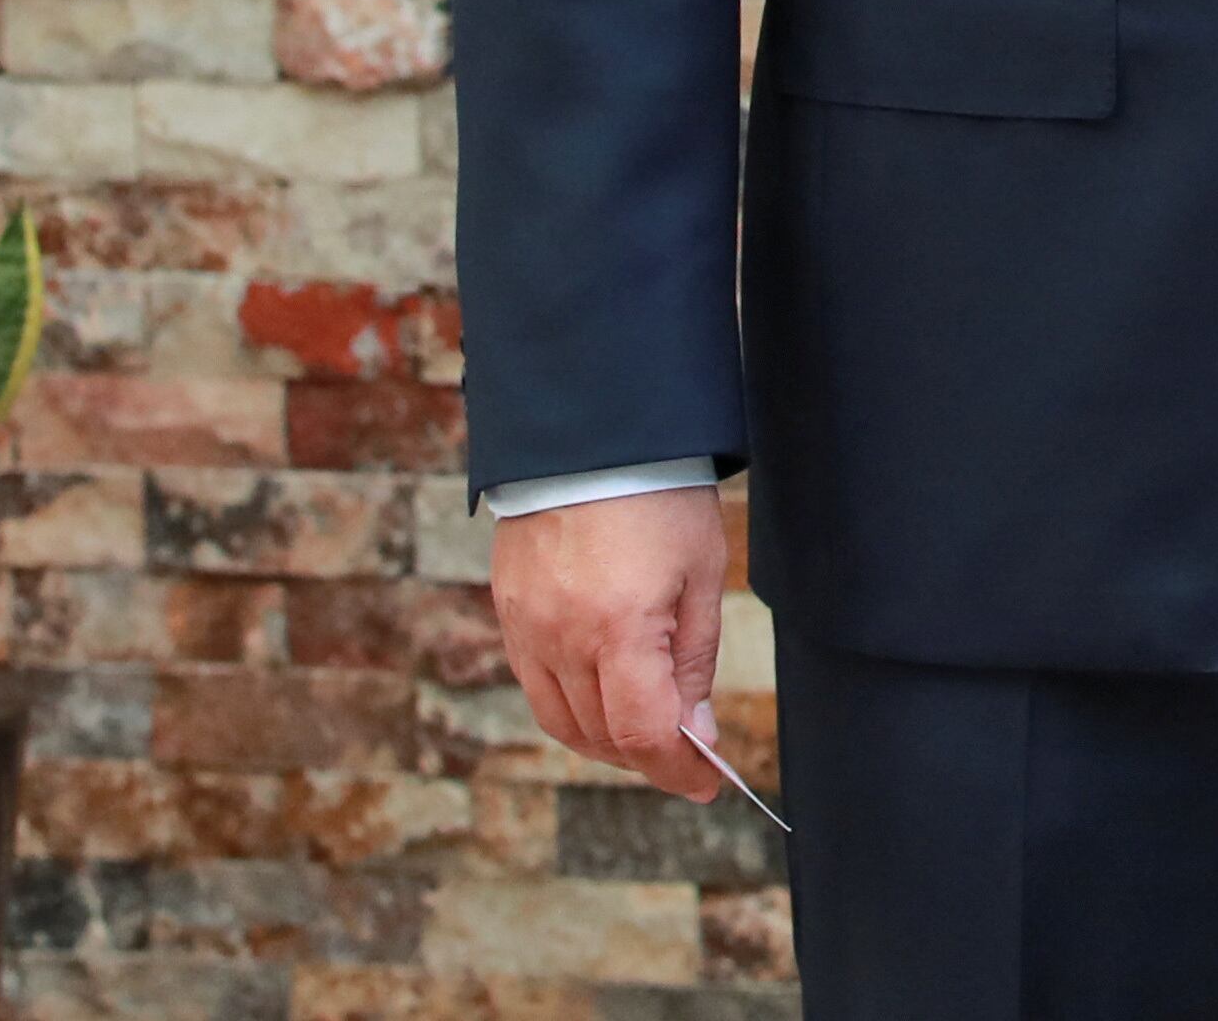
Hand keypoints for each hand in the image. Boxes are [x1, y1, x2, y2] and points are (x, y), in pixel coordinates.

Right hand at [491, 482, 728, 800]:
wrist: (590, 434)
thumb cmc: (659, 497)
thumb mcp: (700, 575)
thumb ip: (693, 662)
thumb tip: (693, 733)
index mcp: (617, 627)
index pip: (641, 733)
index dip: (677, 770)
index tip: (707, 782)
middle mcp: (561, 637)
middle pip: (601, 737)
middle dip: (648, 757)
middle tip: (687, 755)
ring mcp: (527, 627)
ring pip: (562, 721)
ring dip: (607, 741)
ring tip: (649, 731)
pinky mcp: (509, 612)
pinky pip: (536, 686)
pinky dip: (572, 706)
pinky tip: (605, 695)